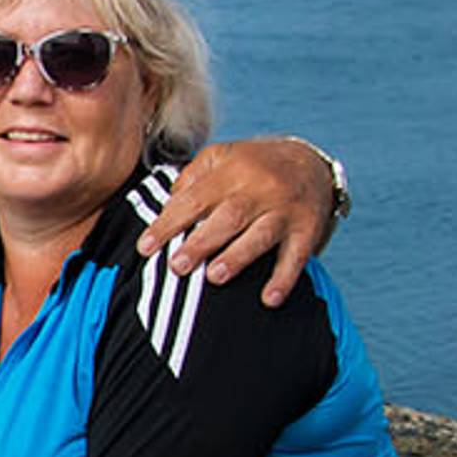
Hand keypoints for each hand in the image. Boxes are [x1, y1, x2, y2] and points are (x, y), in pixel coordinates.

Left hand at [135, 136, 336, 304]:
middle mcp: (260, 189)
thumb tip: (165, 208)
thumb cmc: (253, 166)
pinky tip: (269, 299)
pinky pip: (297, 257)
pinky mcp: (308, 230)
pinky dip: (284, 278)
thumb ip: (192, 179)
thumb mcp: (222, 158)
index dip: (168, 223)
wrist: (312, 163)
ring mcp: (285, 210)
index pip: (195, 198)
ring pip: (261, 235)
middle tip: (177, 266)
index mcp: (233, 170)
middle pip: (228, 217)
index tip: (145, 247)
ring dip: (237, 258)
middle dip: (201, 243)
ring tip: (215, 277)